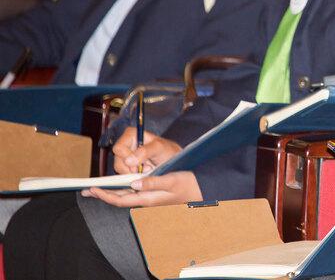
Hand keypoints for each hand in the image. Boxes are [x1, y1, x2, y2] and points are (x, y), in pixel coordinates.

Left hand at [82, 172, 202, 207]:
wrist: (202, 190)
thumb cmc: (188, 184)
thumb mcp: (172, 180)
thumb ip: (153, 183)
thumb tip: (133, 184)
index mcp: (148, 198)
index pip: (121, 199)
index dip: (105, 195)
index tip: (92, 189)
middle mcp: (145, 200)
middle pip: (119, 199)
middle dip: (102, 195)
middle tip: (86, 191)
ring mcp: (149, 198)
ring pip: (124, 196)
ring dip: (110, 192)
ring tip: (97, 188)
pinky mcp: (152, 194)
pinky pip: (132, 193)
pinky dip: (121, 189)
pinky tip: (118, 184)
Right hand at [112, 127, 181, 173]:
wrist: (172, 160)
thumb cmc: (168, 150)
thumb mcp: (159, 148)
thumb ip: (145, 152)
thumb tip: (128, 160)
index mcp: (131, 134)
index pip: (119, 148)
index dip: (126, 158)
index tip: (138, 165)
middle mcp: (126, 144)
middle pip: (117, 159)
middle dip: (130, 168)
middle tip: (144, 169)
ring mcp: (126, 155)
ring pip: (119, 168)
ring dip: (133, 172)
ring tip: (147, 169)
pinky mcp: (128, 165)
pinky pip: (124, 173)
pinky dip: (134, 176)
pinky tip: (144, 173)